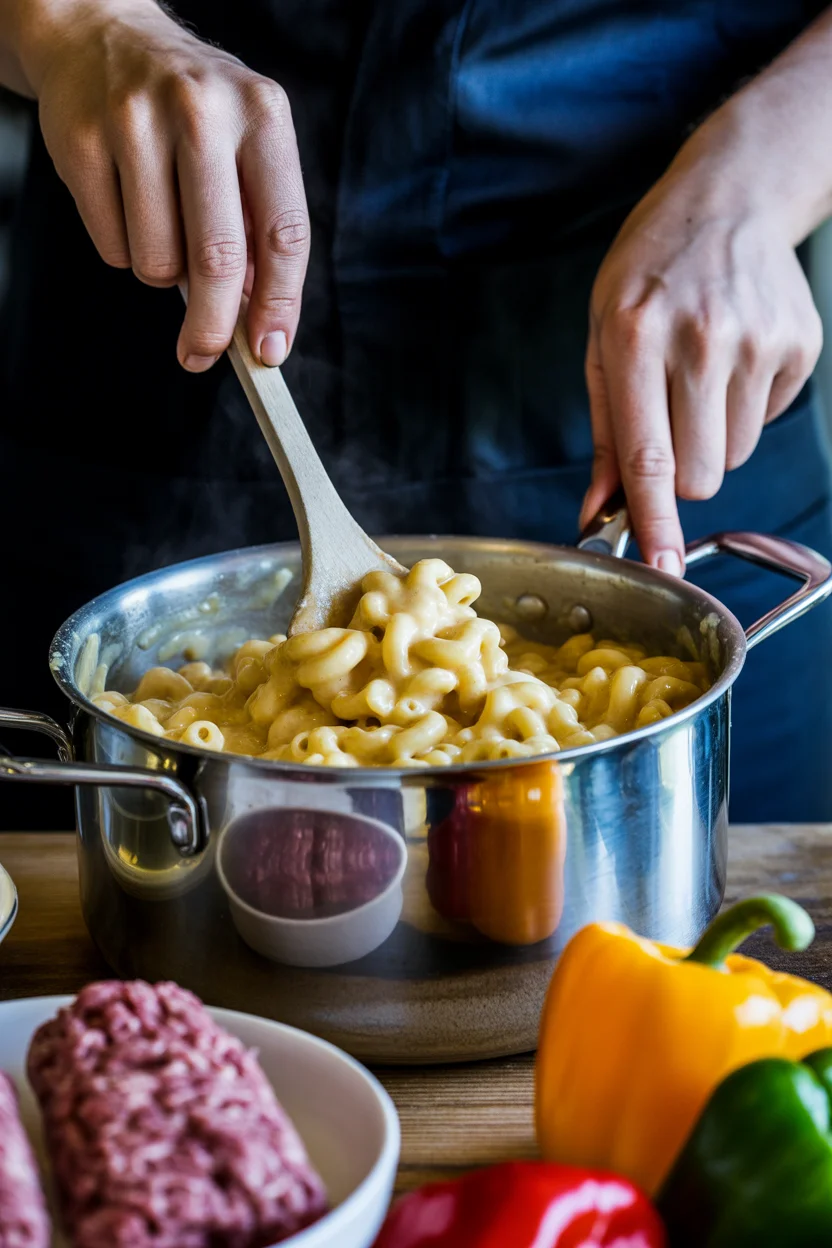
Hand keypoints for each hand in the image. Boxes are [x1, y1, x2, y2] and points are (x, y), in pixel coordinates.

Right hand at [23, 0, 307, 370]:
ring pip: (157, 263)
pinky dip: (124, 249)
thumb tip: (258, 321)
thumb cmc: (193, 111)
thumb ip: (259, 227)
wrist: (102, 33)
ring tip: (163, 225)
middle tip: (203, 355)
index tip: (269, 350)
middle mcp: (203, 111)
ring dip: (163, 272)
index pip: (284, 232)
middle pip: (217, 259)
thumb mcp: (247, 146)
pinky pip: (113, 248)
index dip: (279, 304)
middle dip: (212, 326)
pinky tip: (126, 203)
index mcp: (263, 114)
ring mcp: (136, 122)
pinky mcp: (81, 140)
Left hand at [579, 150, 822, 574]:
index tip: (663, 567)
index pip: (649, 457)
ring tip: (699, 378)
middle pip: (701, 474)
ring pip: (734, 456)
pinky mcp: (798, 345)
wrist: (730, 199)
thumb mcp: (602, 337)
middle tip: (667, 424)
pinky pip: (766, 423)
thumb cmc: (650, 272)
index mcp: (637, 338)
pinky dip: (744, 409)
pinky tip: (732, 359)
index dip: (655, 521)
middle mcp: (702, 340)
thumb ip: (606, 433)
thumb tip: (598, 511)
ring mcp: (758, 342)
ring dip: (712, 439)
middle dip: (679, 474)